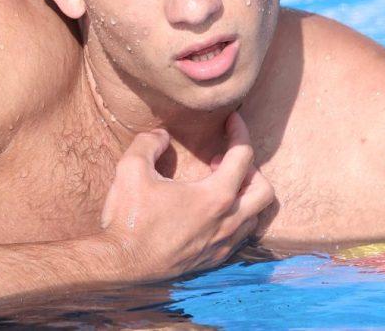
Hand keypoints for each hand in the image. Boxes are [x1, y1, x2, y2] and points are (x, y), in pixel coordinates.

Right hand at [98, 111, 274, 281]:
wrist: (120, 264)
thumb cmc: (128, 217)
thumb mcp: (131, 169)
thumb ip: (148, 143)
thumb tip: (162, 135)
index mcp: (214, 197)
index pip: (243, 156)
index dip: (240, 132)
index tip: (232, 120)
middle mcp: (226, 222)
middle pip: (264, 190)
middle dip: (251, 169)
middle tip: (224, 161)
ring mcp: (222, 244)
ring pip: (255, 216)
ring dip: (245, 196)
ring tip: (217, 185)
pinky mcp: (213, 260)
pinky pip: (240, 236)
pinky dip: (236, 218)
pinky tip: (212, 211)